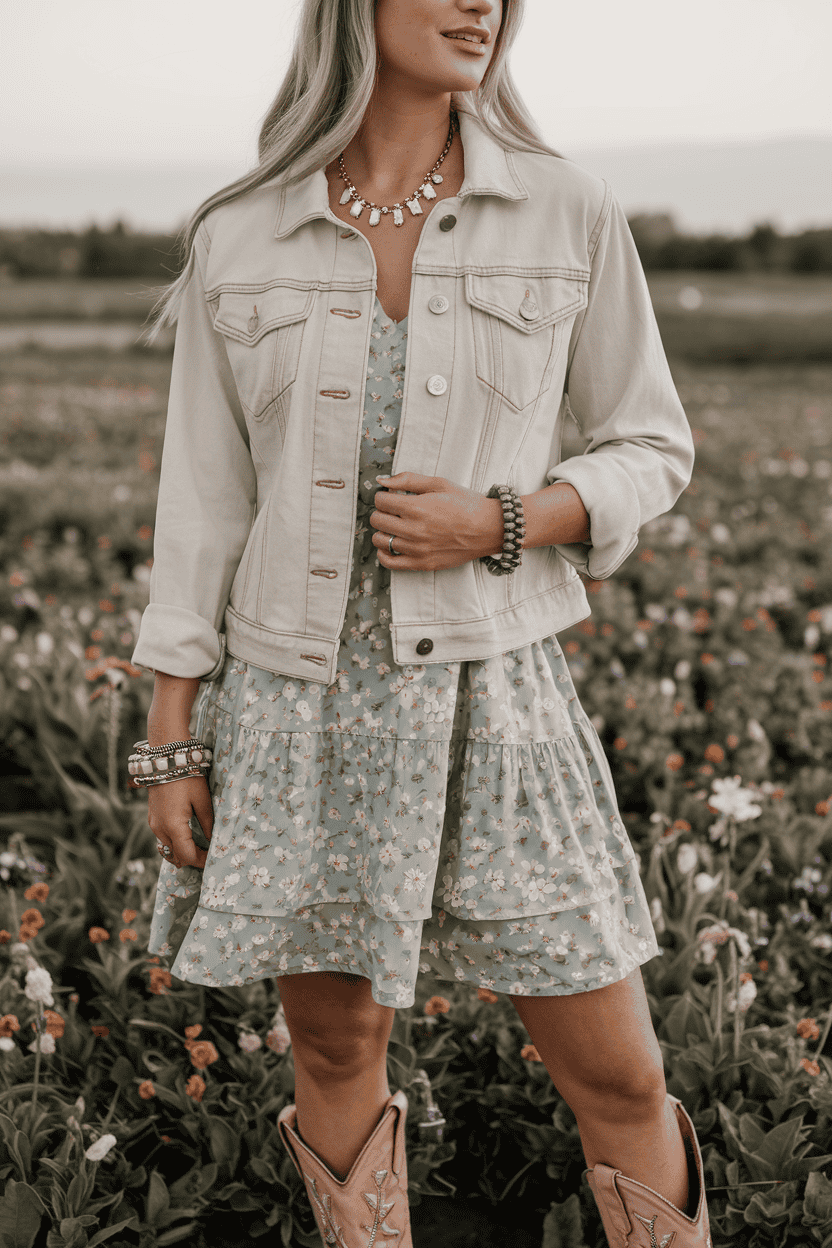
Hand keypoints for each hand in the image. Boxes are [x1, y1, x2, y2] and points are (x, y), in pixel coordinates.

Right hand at [147, 775, 212, 869]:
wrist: (166, 760)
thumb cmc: (187, 778)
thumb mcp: (203, 800)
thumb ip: (208, 823)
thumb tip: (212, 841)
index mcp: (174, 827)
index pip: (187, 856)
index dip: (202, 861)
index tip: (214, 858)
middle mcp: (160, 829)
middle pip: (176, 857)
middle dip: (193, 859)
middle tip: (209, 854)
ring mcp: (154, 824)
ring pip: (168, 849)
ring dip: (182, 852)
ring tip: (200, 847)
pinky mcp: (152, 818)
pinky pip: (163, 838)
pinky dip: (175, 843)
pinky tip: (188, 837)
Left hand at [370, 472, 503, 570]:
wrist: (489, 528)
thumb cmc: (466, 504)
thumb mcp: (439, 484)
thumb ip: (409, 480)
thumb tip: (383, 481)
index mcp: (417, 507)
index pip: (381, 501)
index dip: (384, 496)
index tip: (391, 497)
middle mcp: (414, 530)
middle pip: (377, 520)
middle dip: (382, 512)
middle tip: (393, 511)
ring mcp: (417, 549)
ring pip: (380, 540)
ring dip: (383, 531)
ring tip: (395, 527)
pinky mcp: (423, 563)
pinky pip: (389, 562)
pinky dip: (384, 553)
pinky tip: (392, 544)